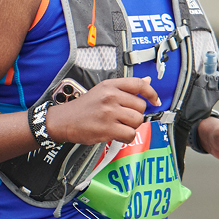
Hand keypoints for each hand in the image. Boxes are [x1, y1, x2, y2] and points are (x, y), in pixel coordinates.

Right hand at [46, 77, 160, 144]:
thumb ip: (125, 87)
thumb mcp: (103, 90)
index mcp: (110, 85)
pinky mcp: (107, 128)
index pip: (139, 84)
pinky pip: (130, 134)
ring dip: (131, 126)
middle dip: (135, 114)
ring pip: (137, 121)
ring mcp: (109, 112)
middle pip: (141, 106)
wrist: (64, 121)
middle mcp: (111, 97)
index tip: (155, 100)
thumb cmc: (84, 107)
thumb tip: (147, 80)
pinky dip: (126, 137)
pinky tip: (117, 134)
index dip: (151, 93)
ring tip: (119, 125)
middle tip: (124, 117)